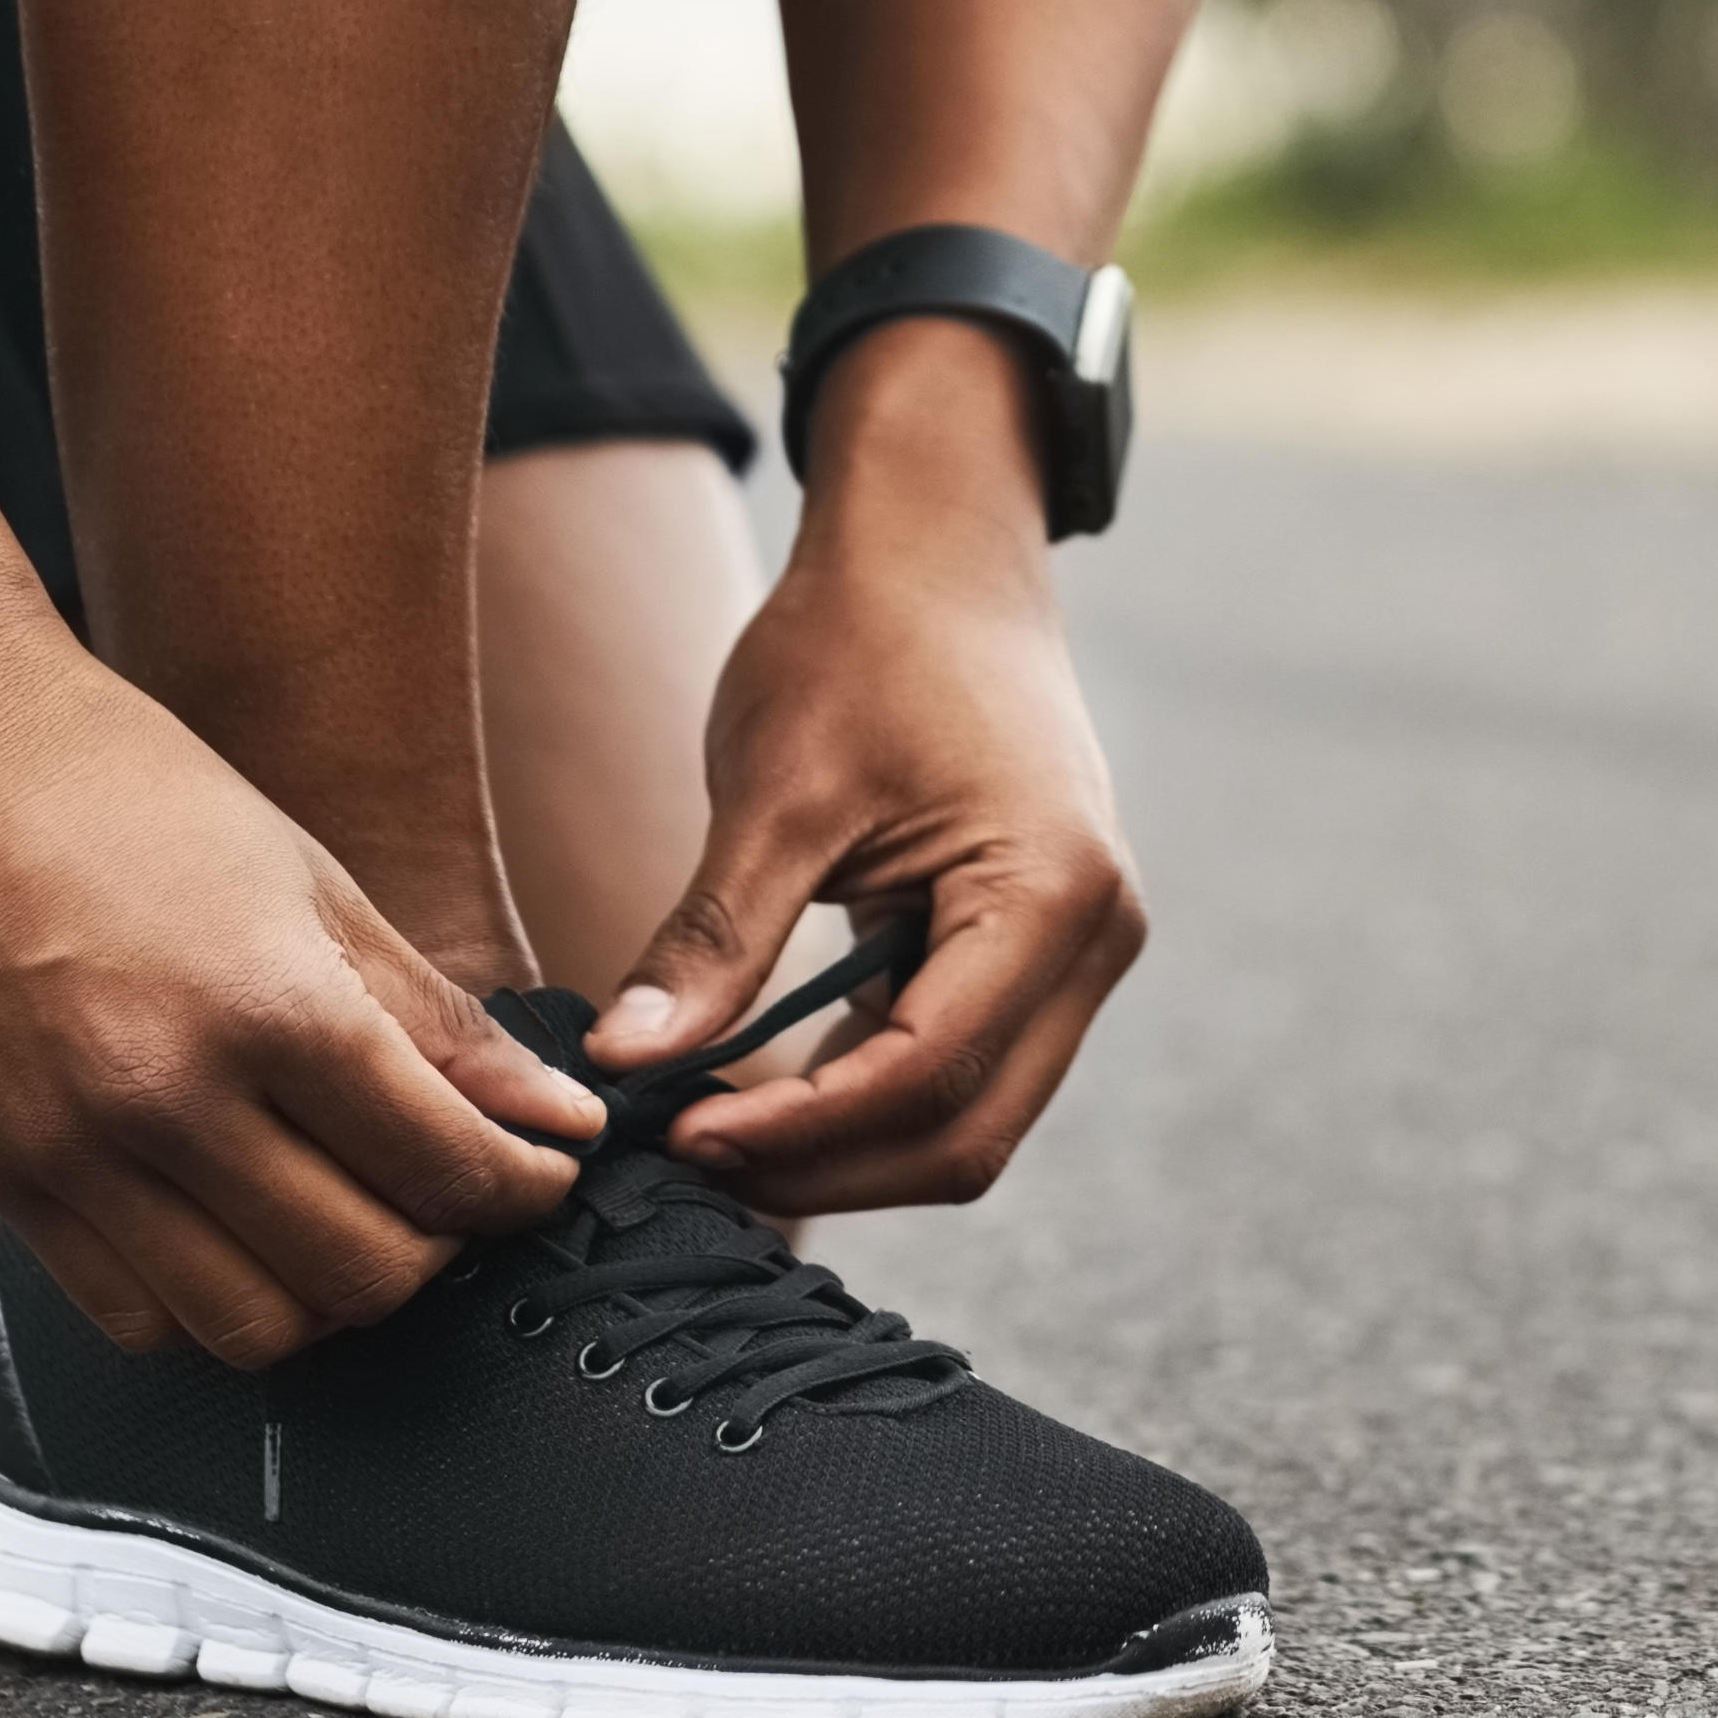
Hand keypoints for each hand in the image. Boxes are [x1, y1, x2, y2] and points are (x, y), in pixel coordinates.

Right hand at [0, 614, 598, 1361]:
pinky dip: (208, 1305)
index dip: (521, 1189)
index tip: (543, 1170)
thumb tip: (560, 1119)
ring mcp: (69, 1151)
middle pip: (359, 1274)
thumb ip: (434, 1020)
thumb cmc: (125, 781)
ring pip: (248, 1327)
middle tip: (451, 1196)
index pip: (443, 1167)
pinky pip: (132, 1316)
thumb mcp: (307, 880)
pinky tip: (238, 1232)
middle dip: (439, 1251)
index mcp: (268, 1003)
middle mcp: (166, 1097)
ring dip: (325, 1299)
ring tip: (347, 1221)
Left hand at [583, 324, 1148, 1212]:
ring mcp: (1081, 950)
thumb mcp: (777, 788)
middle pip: (967, 1132)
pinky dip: (867, 1098)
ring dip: (846, 1148)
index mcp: (1050, 893)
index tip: (676, 1136)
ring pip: (971, 1116)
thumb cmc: (861, 640)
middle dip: (826, 1168)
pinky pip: (964, 1064)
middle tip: (684, 1159)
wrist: (938, 549)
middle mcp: (1095, 939)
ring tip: (710, 1133)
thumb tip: (622, 1069)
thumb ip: (716, 941)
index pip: (924, 1073)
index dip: (799, 1129)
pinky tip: (764, 1091)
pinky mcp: (1043, 947)